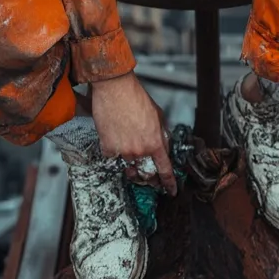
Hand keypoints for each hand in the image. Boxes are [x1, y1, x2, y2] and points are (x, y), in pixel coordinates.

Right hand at [91, 72, 176, 195]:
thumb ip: (161, 134)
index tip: (171, 190)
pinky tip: (115, 135)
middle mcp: (140, 150)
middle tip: (147, 170)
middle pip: (145, 173)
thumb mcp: (157, 115)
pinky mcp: (107, 148)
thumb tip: (163, 146)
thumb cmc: (135, 97)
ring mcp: (123, 151)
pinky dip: (114, 149)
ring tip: (128, 141)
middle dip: (148, 175)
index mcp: (155, 142)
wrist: (115, 88)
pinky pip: (112, 157)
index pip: (164, 170)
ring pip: (128, 164)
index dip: (169, 183)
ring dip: (130, 158)